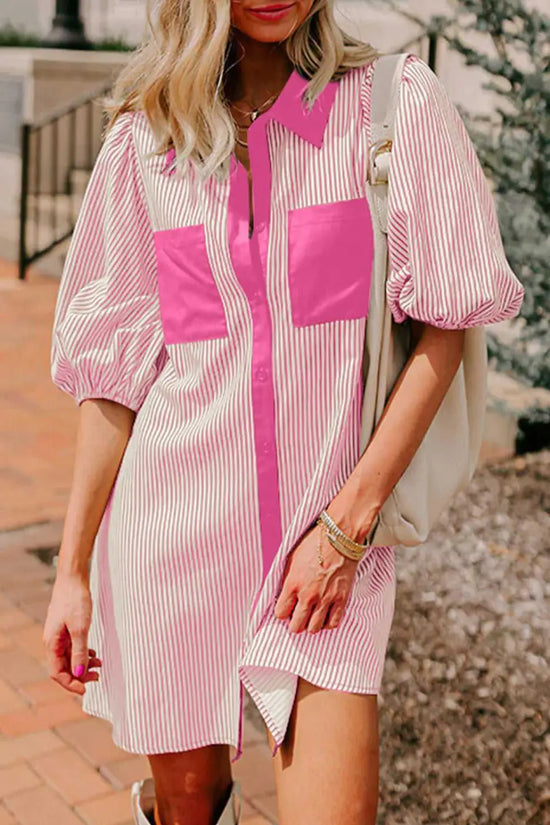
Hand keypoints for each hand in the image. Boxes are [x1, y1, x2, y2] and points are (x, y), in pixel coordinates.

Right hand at [42, 570, 101, 694]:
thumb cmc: (75, 600)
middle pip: (63, 667)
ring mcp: (59, 634)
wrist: (73, 578)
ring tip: (99, 664)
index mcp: (52, 643)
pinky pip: (73, 647)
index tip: (86, 689)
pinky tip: (94, 652)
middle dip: (79, 675)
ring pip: (69, 657)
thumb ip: (80, 652)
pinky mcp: (66, 628)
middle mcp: (53, 641)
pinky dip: (83, 653)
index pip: (57, 673)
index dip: (71, 684)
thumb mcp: (80, 628)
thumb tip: (80, 674)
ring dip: (83, 664)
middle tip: (97, 676)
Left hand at [273, 523, 358, 633]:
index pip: (281, 613)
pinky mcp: (341, 599)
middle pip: (296, 626)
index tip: (285, 609)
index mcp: (293, 584)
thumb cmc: (314, 543)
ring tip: (310, 618)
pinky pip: (333, 622)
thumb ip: (287, 579)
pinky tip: (324, 617)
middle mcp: (308, 595)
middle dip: (294, 624)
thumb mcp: (291, 558)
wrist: (339, 536)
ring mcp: (326, 598)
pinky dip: (327, 623)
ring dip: (310, 625)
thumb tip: (282, 594)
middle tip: (296, 617)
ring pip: (314, 628)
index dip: (282, 612)